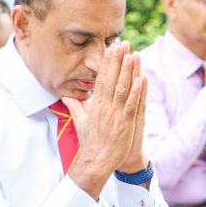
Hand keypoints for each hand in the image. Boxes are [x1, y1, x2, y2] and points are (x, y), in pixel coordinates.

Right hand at [63, 42, 142, 198]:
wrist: (95, 163)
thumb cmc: (90, 144)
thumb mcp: (80, 123)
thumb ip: (75, 107)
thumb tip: (65, 96)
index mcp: (95, 106)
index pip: (101, 80)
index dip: (107, 63)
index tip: (111, 49)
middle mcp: (104, 108)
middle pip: (111, 80)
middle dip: (117, 61)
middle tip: (122, 43)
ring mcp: (115, 116)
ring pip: (122, 89)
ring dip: (127, 71)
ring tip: (132, 55)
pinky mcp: (125, 124)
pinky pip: (131, 105)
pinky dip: (136, 92)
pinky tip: (141, 79)